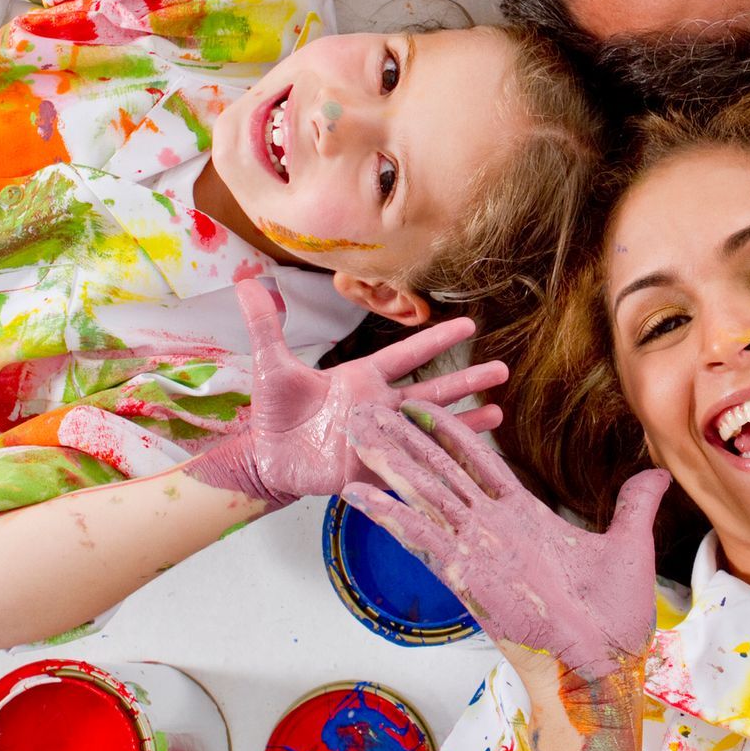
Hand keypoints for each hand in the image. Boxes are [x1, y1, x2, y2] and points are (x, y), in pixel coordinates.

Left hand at [188, 280, 507, 508]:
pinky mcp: (376, 469)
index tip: (469, 325)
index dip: (436, 340)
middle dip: (467, 380)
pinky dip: (442, 458)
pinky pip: (415, 463)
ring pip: (431, 426)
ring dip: (465, 419)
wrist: (265, 461)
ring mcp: (381, 439)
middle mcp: (379, 407)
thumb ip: (266, 325)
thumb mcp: (272, 367)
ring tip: (500, 409)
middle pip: (432, 389)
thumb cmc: (274, 415)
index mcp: (362, 379)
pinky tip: (471, 454)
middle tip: (502, 369)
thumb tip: (247, 281)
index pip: (407, 355)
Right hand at [343, 401, 670, 683]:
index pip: (480, 464)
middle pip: (440, 471)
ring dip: (389, 463)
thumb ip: (633, 506)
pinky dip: (389, 515)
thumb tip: (657, 474)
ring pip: (424, 495)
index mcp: (524, 518)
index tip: (424, 407)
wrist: (602, 666)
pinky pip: (421, 539)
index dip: (452, 434)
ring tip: (357, 431)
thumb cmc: (613, 619)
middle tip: (370, 409)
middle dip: (405, 440)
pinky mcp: (467, 575)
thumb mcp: (628, 546)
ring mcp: (476, 550)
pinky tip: (358, 493)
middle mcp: (493, 530)